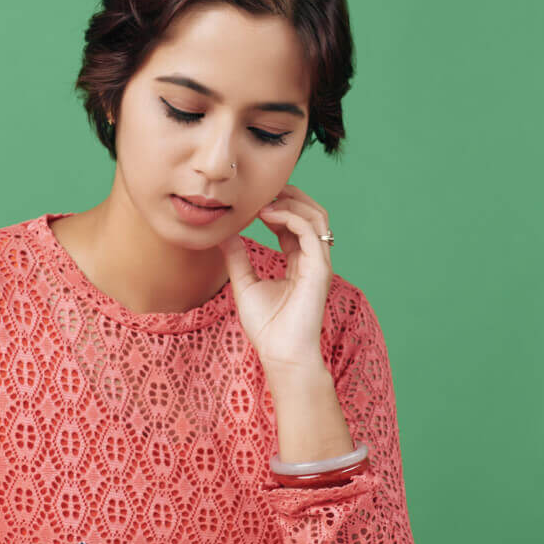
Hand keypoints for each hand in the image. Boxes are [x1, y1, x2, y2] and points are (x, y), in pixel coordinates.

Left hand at [218, 183, 333, 374]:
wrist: (281, 354)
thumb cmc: (267, 327)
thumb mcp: (245, 285)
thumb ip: (237, 258)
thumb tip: (223, 235)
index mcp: (300, 262)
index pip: (295, 223)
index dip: (277, 206)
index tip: (252, 201)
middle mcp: (313, 259)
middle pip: (311, 212)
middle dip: (289, 195)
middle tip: (261, 189)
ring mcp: (319, 262)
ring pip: (316, 216)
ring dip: (291, 201)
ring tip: (264, 200)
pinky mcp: (319, 269)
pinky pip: (309, 231)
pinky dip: (290, 217)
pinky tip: (267, 214)